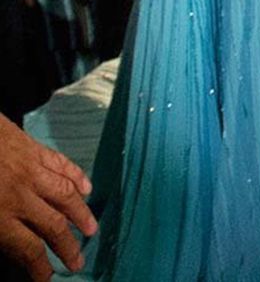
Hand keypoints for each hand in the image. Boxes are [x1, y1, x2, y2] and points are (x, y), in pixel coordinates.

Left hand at [0, 114, 97, 278]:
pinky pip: (61, 164)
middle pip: (53, 224)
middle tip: (78, 261)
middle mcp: (21, 195)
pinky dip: (77, 175)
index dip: (42, 267)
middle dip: (68, 246)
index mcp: (0, 216)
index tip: (48, 278)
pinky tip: (87, 187)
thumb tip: (18, 246)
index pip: (30, 248)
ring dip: (81, 213)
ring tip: (92, 228)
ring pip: (64, 194)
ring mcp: (30, 170)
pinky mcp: (33, 149)